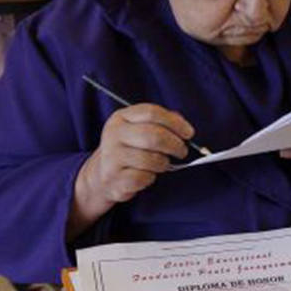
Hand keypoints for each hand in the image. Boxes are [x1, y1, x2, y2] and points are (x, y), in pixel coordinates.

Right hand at [71, 104, 193, 231]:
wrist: (101, 174)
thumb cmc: (128, 149)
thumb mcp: (139, 129)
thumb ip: (161, 122)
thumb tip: (183, 125)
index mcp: (121, 118)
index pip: (151, 113)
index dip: (174, 122)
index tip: (189, 133)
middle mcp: (114, 134)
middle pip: (153, 136)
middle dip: (174, 145)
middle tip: (182, 151)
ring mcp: (112, 156)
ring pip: (151, 159)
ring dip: (164, 163)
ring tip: (163, 164)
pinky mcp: (113, 177)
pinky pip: (143, 177)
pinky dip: (151, 178)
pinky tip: (147, 175)